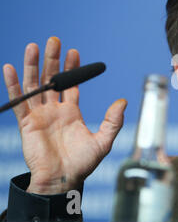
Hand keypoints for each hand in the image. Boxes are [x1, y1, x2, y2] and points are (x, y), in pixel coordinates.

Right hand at [2, 37, 126, 193]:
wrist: (63, 180)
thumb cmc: (83, 164)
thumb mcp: (103, 141)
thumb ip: (113, 121)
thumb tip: (123, 101)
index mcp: (71, 112)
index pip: (71, 84)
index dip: (72, 68)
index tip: (73, 51)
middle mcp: (55, 111)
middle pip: (52, 80)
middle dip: (52, 60)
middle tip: (54, 40)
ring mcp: (39, 116)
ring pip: (35, 86)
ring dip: (33, 66)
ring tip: (34, 46)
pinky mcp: (26, 124)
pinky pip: (18, 102)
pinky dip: (13, 86)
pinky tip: (10, 68)